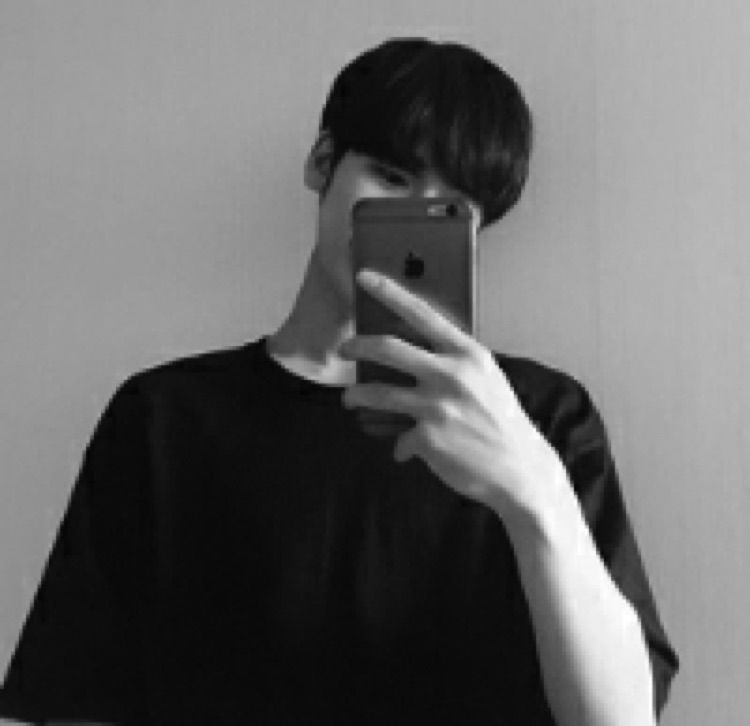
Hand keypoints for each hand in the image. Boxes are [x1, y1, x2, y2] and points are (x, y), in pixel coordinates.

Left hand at [339, 269, 569, 525]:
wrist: (520, 468)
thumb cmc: (499, 419)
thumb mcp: (485, 377)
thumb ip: (452, 360)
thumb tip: (408, 350)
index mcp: (467, 353)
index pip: (422, 313)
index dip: (389, 292)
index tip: (363, 277)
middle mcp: (451, 374)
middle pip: (387, 348)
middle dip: (356, 347)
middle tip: (344, 350)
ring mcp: (438, 406)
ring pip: (376, 393)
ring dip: (355, 396)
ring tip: (350, 400)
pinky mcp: (428, 438)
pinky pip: (398, 438)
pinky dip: (399, 445)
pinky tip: (405, 450)